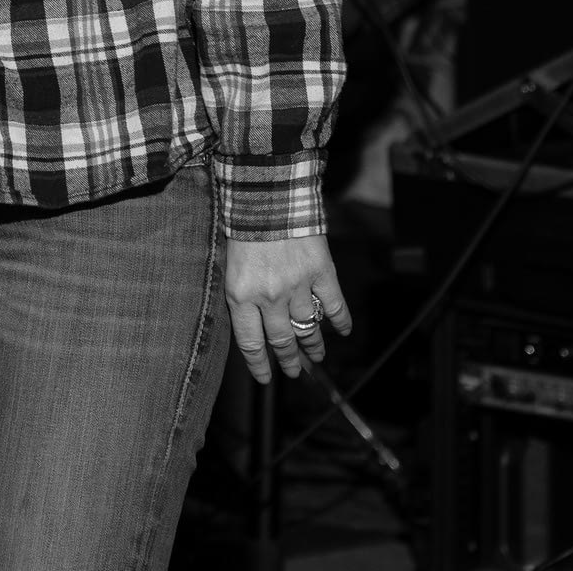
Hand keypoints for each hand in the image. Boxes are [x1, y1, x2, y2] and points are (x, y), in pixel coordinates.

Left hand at [225, 234, 353, 382]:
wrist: (268, 193)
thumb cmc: (242, 225)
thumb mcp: (229, 264)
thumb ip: (240, 293)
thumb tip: (252, 320)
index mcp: (241, 297)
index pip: (251, 343)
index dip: (260, 364)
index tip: (266, 378)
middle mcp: (270, 298)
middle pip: (282, 340)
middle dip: (289, 359)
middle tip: (296, 371)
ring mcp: (298, 286)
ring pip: (309, 327)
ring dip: (314, 345)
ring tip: (316, 356)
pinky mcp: (321, 272)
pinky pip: (334, 305)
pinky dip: (341, 320)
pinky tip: (343, 331)